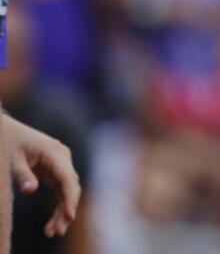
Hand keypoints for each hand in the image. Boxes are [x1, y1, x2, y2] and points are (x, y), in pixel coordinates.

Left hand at [3, 115, 80, 236]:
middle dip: (66, 210)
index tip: (69, 216)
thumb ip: (21, 175)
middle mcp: (63, 158)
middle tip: (56, 232)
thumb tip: (30, 191)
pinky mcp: (55, 170)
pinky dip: (59, 205)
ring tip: (52, 232)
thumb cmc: (8, 143)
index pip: (68, 178)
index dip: (70, 198)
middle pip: (70, 187)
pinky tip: (53, 222)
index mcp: (54, 153)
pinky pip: (61, 190)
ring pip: (68, 191)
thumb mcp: (10, 160)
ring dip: (62, 211)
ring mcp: (61, 164)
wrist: (6, 130)